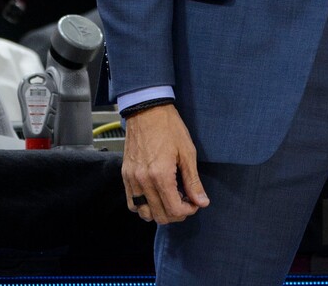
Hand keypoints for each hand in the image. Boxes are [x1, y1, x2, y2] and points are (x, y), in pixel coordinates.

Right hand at [122, 103, 209, 223]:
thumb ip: (193, 181)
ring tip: (170, 199)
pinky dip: (144, 206)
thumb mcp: (187, 152)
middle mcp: (143, 181)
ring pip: (144, 213)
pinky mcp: (125, 176)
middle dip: (176, 214)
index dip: (188, 211)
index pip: (174, 209)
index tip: (194, 203)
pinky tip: (155, 196)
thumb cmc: (169, 127)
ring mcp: (132, 179)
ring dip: (159, 212)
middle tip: (185, 202)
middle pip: (159, 215)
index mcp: (160, 175)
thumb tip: (201, 202)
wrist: (147, 111)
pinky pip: (131, 203)